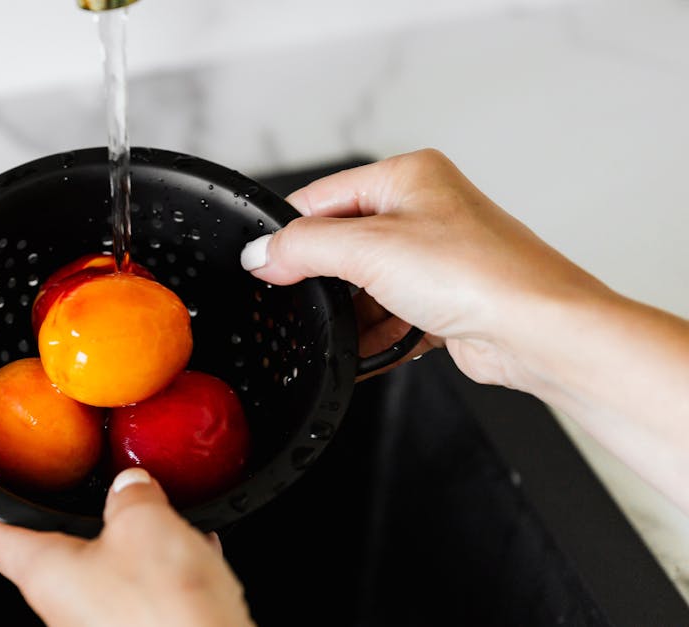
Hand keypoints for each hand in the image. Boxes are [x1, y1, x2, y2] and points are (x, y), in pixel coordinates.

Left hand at [0, 468, 255, 626]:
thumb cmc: (165, 614)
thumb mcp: (144, 523)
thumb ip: (131, 495)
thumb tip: (132, 484)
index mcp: (47, 574)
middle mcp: (64, 608)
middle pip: (56, 554)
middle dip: (79, 520)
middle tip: (90, 492)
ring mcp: (99, 625)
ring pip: (106, 573)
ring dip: (130, 544)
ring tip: (159, 518)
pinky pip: (141, 595)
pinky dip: (161, 571)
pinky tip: (191, 555)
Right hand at [241, 148, 688, 513]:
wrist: (538, 332)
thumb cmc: (481, 275)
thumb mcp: (368, 250)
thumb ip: (302, 248)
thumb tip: (260, 254)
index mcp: (408, 175)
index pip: (322, 197)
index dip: (290, 234)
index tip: (264, 265)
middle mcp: (425, 209)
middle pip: (342, 244)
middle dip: (325, 280)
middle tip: (306, 302)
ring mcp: (437, 257)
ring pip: (365, 285)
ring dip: (352, 314)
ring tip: (349, 331)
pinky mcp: (444, 300)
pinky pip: (390, 317)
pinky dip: (375, 336)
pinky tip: (369, 352)